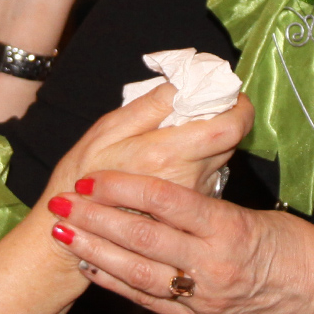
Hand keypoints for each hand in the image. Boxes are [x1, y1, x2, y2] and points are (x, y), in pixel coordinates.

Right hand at [42, 85, 251, 200]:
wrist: (74, 230)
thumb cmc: (84, 174)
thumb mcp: (108, 129)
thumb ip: (151, 105)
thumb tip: (186, 82)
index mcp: (168, 154)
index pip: (230, 127)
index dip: (240, 106)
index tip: (231, 94)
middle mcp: (187, 178)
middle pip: (228, 140)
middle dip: (219, 119)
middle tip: (194, 109)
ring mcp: (191, 198)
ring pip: (219, 159)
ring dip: (205, 143)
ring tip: (171, 141)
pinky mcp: (188, 210)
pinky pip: (206, 177)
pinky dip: (195, 164)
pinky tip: (166, 166)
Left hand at [46, 170, 313, 313]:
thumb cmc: (296, 246)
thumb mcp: (256, 214)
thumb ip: (209, 204)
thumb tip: (166, 181)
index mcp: (229, 229)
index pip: (166, 200)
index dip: (125, 186)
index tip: (94, 175)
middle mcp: (212, 266)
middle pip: (141, 238)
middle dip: (95, 219)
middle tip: (62, 200)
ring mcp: (203, 299)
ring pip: (137, 273)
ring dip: (95, 251)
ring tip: (63, 233)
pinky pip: (149, 300)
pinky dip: (116, 282)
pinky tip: (91, 267)